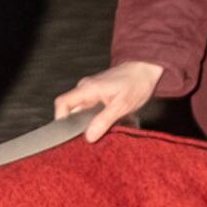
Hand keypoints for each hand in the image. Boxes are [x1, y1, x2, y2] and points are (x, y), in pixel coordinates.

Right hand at [53, 58, 168, 140]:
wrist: (145, 69)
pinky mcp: (98, 95)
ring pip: (82, 112)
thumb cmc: (136, 82)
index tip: (68, 134)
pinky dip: (97, 119)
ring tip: (104, 130)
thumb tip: (89, 136)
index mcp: (88, 88)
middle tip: (90, 137)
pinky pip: (90, 110)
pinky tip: (109, 124)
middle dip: (78, 126)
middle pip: (71, 111)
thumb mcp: (122, 105)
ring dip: (90, 123)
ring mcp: (91, 92)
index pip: (63, 103)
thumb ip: (104, 121)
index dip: (61, 119)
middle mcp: (86, 89)